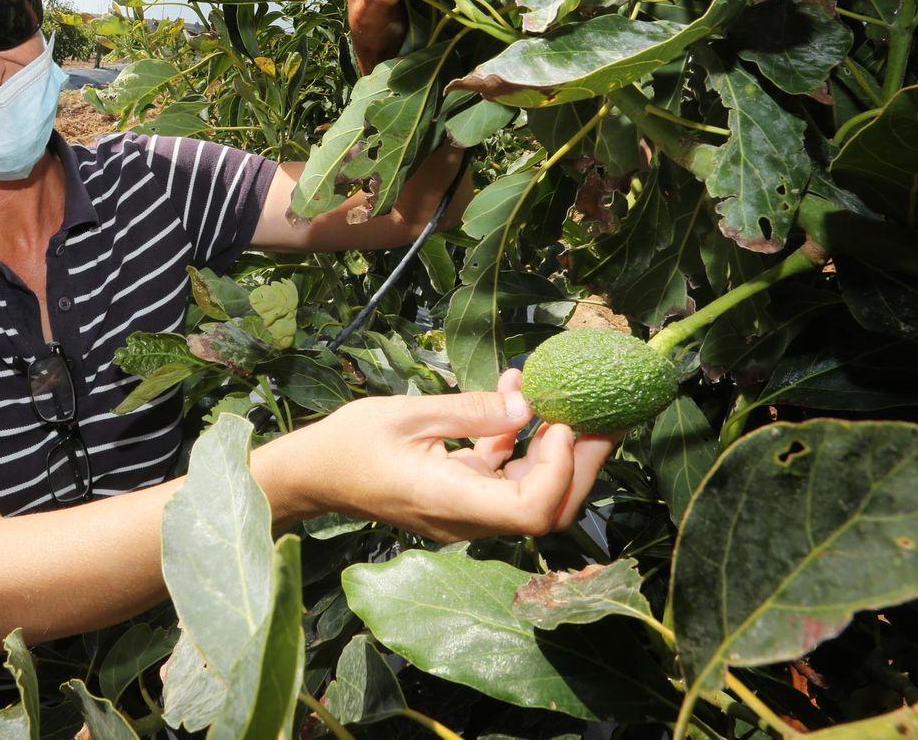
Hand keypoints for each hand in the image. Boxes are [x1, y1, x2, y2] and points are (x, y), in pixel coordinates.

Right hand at [296, 367, 616, 541]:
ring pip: (533, 496)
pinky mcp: (462, 498)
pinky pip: (506, 480)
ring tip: (569, 398)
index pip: (530, 510)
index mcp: (450, 501)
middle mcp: (466, 518)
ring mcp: (466, 513)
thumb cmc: (349, 444)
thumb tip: (526, 404)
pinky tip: (516, 399)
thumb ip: (469, 411)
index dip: (559, 470)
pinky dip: (521, 445)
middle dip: (581, 463)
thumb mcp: (406, 414)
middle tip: (603, 412)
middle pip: (547, 510)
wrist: (314, 476)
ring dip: (558, 451)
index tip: (559, 422)